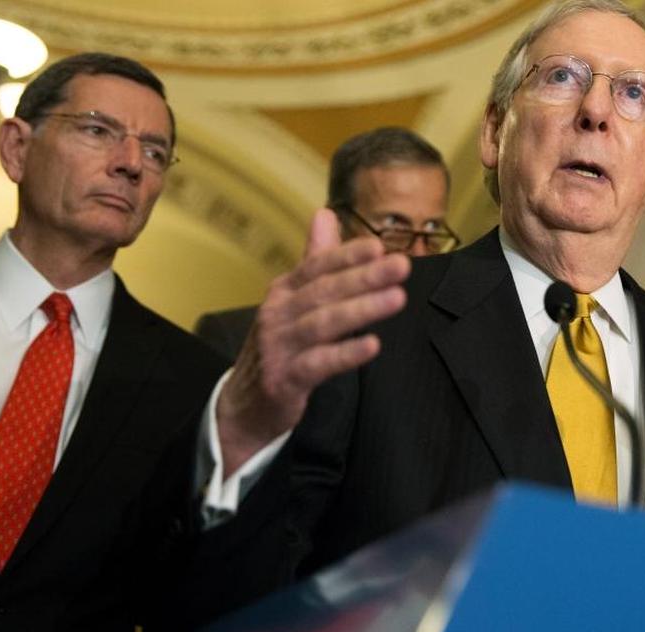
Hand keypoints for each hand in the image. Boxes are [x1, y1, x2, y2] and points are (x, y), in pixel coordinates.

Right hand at [216, 208, 409, 476]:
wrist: (244, 404)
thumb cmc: (280, 346)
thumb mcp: (293, 300)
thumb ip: (314, 259)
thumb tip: (326, 213)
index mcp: (284, 291)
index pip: (317, 266)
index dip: (347, 255)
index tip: (378, 246)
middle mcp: (278, 314)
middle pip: (324, 291)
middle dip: (364, 276)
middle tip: (400, 266)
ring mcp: (279, 347)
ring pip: (323, 323)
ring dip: (361, 309)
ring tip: (397, 298)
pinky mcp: (284, 379)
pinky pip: (318, 364)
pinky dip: (345, 354)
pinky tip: (372, 346)